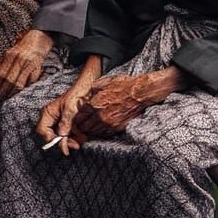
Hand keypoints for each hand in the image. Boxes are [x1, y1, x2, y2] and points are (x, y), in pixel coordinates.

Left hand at [0, 30, 53, 101]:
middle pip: (9, 80)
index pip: (0, 74)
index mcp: (9, 55)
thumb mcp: (8, 54)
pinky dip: (23, 90)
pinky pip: (28, 83)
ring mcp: (29, 65)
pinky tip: (17, 95)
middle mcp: (19, 60)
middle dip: (2, 92)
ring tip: (6, 99)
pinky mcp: (37, 70)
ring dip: (11, 94)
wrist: (36, 42)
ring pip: (19, 84)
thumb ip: (1, 65)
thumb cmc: (19, 50)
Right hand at [35, 57, 101, 155]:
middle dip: (63, 141)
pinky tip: (81, 136)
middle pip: (51, 134)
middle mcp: (50, 117)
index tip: (63, 145)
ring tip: (80, 141)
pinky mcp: (65, 120)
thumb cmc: (75, 96)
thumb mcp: (70, 111)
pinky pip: (67, 131)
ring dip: (70, 139)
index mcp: (47, 113)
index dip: (51, 139)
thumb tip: (62, 139)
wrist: (84, 89)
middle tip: (75, 146)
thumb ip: (65, 125)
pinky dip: (74, 135)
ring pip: (60, 135)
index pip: (43, 131)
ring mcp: (57, 119)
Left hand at [72, 67, 189, 140]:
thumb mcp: (102, 83)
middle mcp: (100, 116)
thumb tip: (86, 95)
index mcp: (94, 104)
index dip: (76, 117)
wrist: (140, 93)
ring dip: (90, 130)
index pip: (79, 116)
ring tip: (89, 127)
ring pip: (94, 132)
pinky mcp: (118, 127)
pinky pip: (105, 133)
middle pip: (84, 126)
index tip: (76, 117)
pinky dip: (100, 132)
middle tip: (80, 124)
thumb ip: (91, 91)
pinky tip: (100, 127)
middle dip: (81, 125)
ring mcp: (109, 123)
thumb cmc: (123, 85)